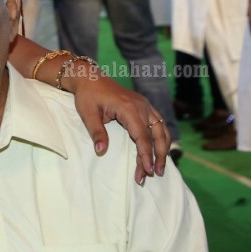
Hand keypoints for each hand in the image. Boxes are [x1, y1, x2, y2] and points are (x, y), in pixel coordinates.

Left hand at [66, 61, 169, 182]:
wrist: (89, 77)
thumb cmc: (87, 95)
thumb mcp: (87, 114)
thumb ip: (96, 132)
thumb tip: (101, 151)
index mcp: (129, 108)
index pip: (142, 136)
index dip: (146, 154)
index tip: (147, 170)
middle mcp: (141, 106)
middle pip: (156, 134)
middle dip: (158, 155)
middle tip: (155, 174)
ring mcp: (145, 105)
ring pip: (161, 129)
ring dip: (163, 148)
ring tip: (160, 167)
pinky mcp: (144, 106)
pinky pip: (158, 123)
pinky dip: (161, 137)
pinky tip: (161, 150)